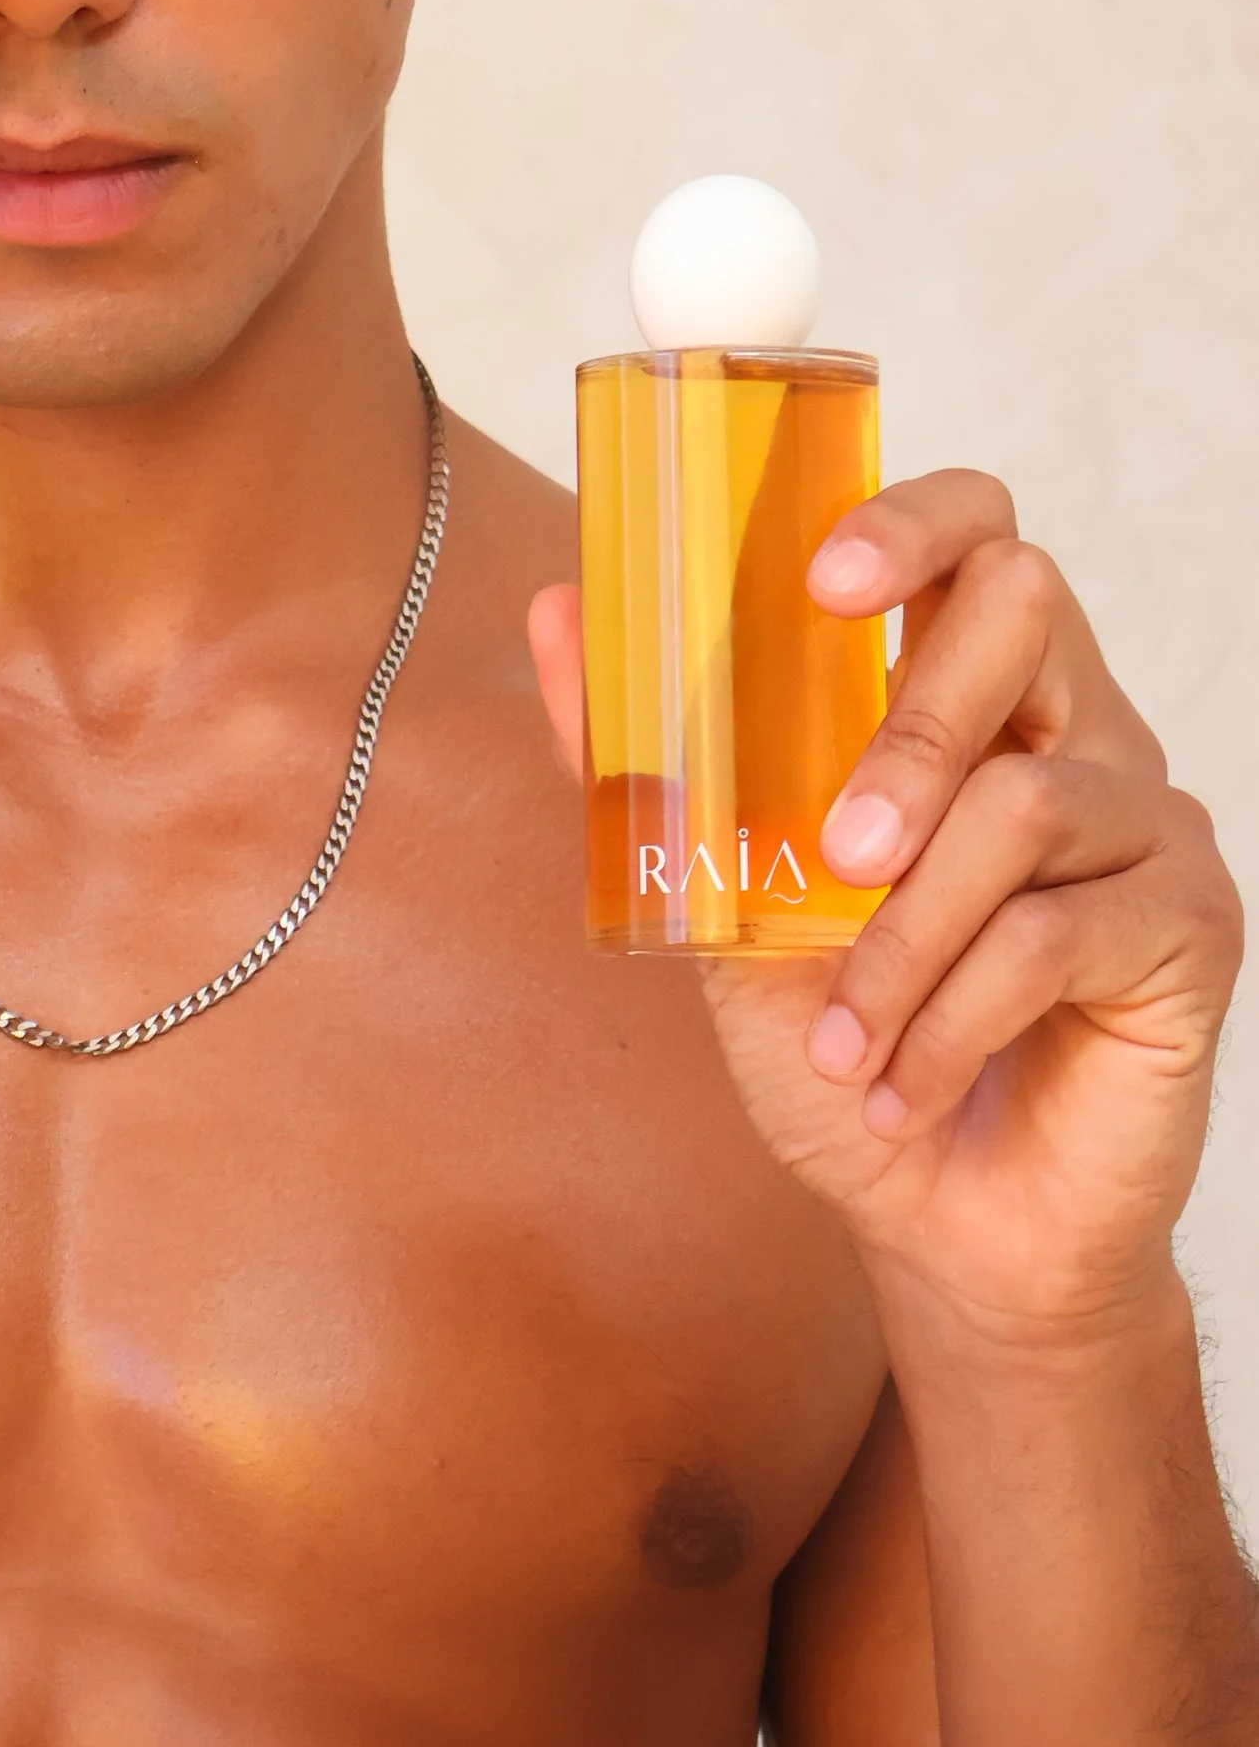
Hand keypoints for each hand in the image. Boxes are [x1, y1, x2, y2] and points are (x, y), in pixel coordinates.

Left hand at [529, 487, 1243, 1336]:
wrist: (943, 1226)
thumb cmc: (847, 1051)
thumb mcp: (717, 906)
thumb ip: (649, 766)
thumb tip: (558, 611)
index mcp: (970, 703)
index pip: (975, 533)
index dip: (908, 519)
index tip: (820, 579)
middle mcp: (1074, 733)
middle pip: (1022, 607)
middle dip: (907, 729)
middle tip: (834, 854)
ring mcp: (1144, 822)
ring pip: (1021, 803)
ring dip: (900, 938)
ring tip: (842, 1034)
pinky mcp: (1189, 925)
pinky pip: (1058, 932)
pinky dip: (950, 1015)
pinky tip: (899, 1081)